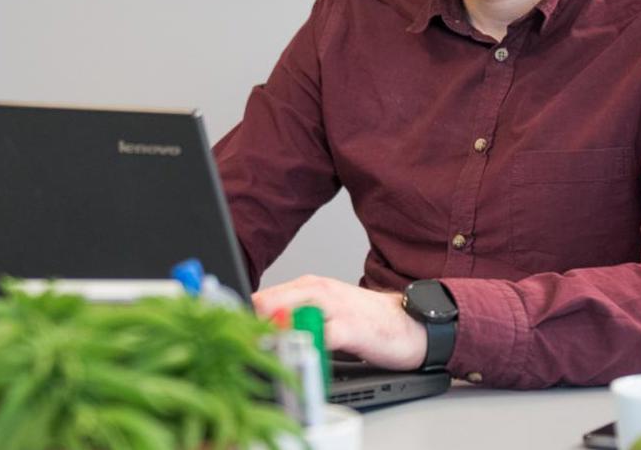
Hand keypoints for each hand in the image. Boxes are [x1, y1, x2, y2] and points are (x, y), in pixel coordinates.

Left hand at [251, 274, 427, 370]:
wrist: (409, 323)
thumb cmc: (364, 319)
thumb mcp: (323, 309)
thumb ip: (291, 315)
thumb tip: (254, 327)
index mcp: (306, 286)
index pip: (260, 298)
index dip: (240, 318)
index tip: (230, 336)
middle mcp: (317, 291)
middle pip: (267, 304)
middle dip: (248, 326)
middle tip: (236, 347)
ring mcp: (334, 307)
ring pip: (289, 315)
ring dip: (270, 334)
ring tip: (258, 350)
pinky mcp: (350, 327)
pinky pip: (319, 336)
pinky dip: (302, 346)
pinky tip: (293, 355)